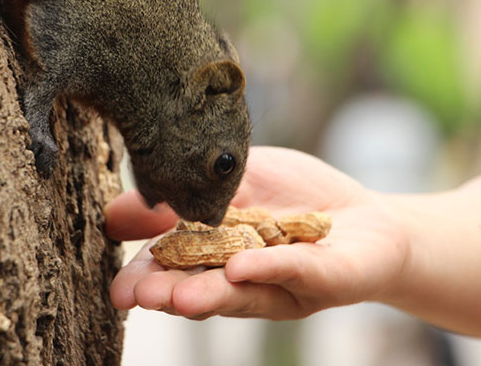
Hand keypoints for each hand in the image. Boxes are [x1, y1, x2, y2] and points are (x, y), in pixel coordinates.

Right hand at [106, 146, 409, 319]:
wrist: (368, 217)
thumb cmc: (296, 197)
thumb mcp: (231, 183)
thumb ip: (182, 196)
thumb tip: (112, 213)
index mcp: (217, 255)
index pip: (174, 268)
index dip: (146, 279)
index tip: (118, 291)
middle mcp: (246, 278)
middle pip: (203, 287)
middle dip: (170, 292)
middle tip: (139, 297)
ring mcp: (285, 283)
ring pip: (244, 292)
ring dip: (209, 294)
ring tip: (177, 298)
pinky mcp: (327, 278)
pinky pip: (298, 271)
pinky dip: (269, 269)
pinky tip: (241, 268)